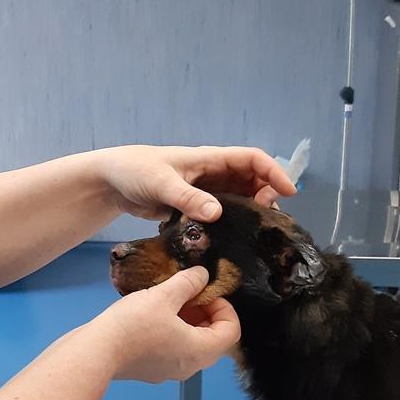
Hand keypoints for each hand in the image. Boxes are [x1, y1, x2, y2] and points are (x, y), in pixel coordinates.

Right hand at [90, 266, 241, 382]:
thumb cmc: (134, 325)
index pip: (231, 331)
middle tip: (188, 294)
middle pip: (212, 339)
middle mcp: (190, 366)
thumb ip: (188, 282)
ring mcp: (169, 371)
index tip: (206, 291)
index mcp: (201, 351)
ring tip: (168, 301)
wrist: (96, 352)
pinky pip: (172, 349)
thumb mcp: (164, 295)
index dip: (224, 307)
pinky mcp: (150, 370)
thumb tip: (202, 275)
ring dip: (187, 321)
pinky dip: (171, 332)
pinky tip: (151, 315)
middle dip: (205, 313)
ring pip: (190, 344)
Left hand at [97, 145, 295, 223]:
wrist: (111, 181)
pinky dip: (231, 223)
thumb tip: (216, 213)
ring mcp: (204, 191)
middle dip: (266, 196)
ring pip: (239, 199)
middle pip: (252, 181)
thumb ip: (187, 198)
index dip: (274, 172)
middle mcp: (212, 173)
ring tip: (255, 233)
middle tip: (266, 220)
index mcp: (209, 159)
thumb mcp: (160, 183)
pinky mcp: (194, 207)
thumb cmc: (135, 170)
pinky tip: (232, 241)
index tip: (288, 192)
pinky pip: (221, 214)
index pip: (252, 159)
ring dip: (250, 212)